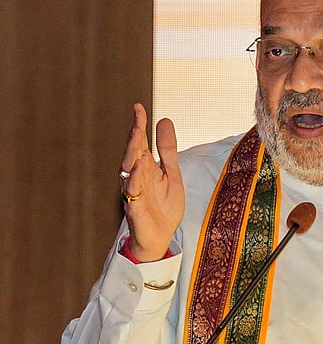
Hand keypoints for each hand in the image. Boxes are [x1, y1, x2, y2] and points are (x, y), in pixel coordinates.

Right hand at [120, 103, 183, 261]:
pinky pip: (133, 195)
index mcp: (145, 167)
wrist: (161, 236)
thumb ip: (167, 149)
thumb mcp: (171, 172)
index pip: (140, 142)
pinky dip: (135, 182)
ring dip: (132, 155)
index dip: (138, 125)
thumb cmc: (163, 204)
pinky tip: (139, 170)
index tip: (138, 107)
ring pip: (129, 172)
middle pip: (132, 155)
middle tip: (137, 122)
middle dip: (134, 138)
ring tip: (136, 138)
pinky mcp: (136, 210)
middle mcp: (137, 177)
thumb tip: (163, 119)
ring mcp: (135, 193)